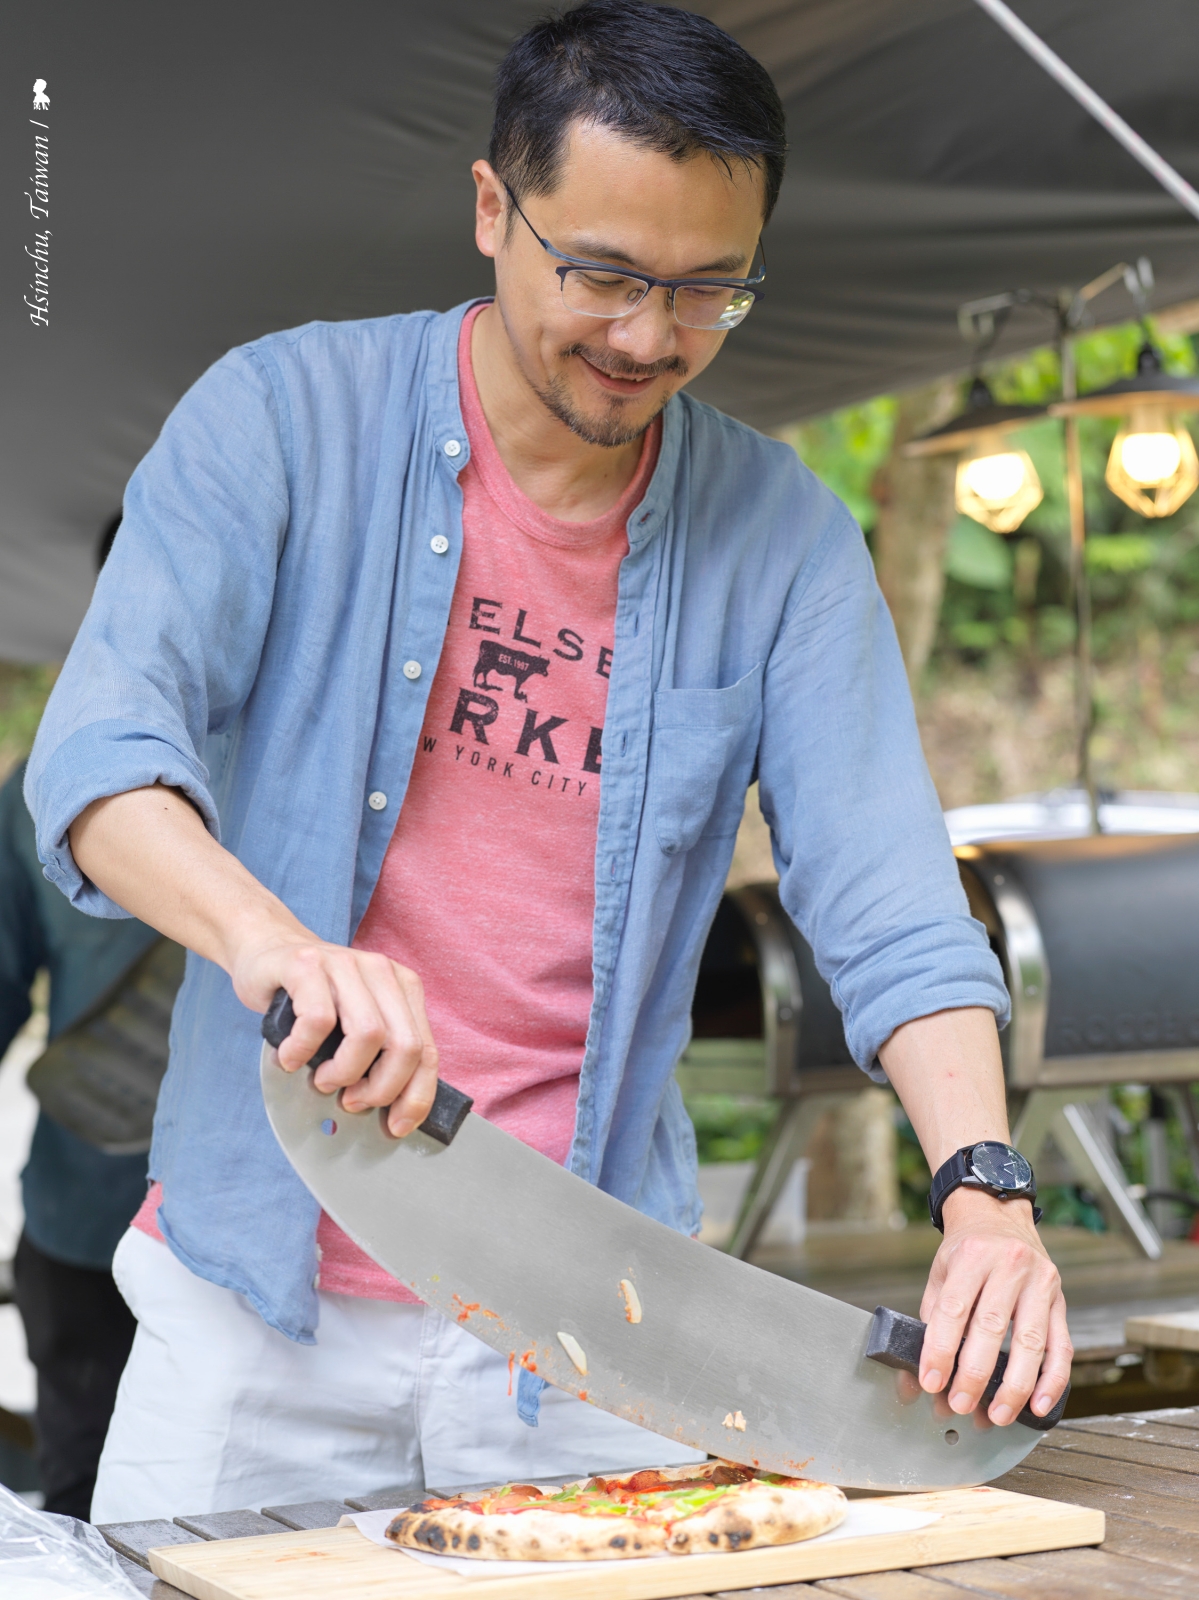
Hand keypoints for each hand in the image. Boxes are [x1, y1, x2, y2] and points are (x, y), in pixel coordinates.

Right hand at [234, 934, 438, 1137]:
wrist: (267, 950)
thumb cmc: (311, 998)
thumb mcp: (356, 1022)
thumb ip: (381, 1053)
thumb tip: (395, 1111)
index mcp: (403, 986)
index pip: (426, 1050)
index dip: (416, 1095)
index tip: (397, 1125)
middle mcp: (380, 971)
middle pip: (405, 1045)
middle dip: (380, 1089)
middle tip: (352, 1100)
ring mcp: (344, 964)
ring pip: (368, 1034)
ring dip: (344, 1072)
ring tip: (323, 1079)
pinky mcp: (306, 964)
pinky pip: (317, 1020)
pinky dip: (303, 1050)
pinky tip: (292, 1057)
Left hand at [918, 1188, 1071, 1425]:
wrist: (998, 1215)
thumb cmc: (966, 1250)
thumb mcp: (941, 1273)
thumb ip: (930, 1323)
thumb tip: (914, 1379)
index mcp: (971, 1256)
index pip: (953, 1309)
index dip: (941, 1350)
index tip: (931, 1383)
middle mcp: (1009, 1265)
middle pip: (991, 1328)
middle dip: (974, 1374)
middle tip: (959, 1404)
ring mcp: (1040, 1282)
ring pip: (1031, 1342)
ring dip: (1014, 1386)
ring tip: (997, 1415)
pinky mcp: (1060, 1301)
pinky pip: (1061, 1347)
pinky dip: (1052, 1381)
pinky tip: (1038, 1405)